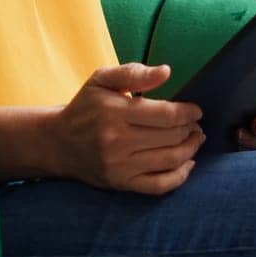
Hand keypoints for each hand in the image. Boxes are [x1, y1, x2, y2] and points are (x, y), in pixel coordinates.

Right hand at [50, 63, 204, 194]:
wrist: (59, 142)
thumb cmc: (85, 106)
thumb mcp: (102, 79)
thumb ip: (134, 73)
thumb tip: (166, 72)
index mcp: (114, 112)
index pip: (165, 114)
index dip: (188, 112)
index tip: (196, 110)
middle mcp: (116, 141)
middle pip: (170, 137)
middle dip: (191, 129)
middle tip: (196, 124)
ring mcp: (119, 166)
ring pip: (169, 160)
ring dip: (190, 149)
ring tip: (196, 138)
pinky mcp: (121, 183)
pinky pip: (159, 185)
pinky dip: (180, 176)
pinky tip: (188, 163)